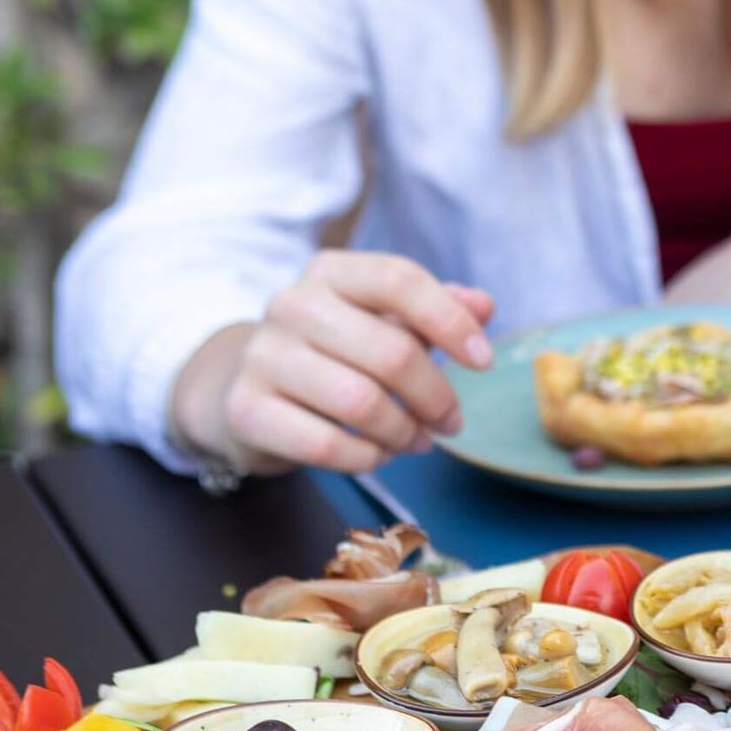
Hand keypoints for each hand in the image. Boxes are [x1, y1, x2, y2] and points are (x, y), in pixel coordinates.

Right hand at [171, 250, 495, 473]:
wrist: (248, 389)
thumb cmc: (336, 353)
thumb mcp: (385, 322)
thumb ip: (436, 311)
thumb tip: (484, 305)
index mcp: (331, 272)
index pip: (399, 281)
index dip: (451, 322)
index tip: (484, 361)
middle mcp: (291, 304)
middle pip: (392, 353)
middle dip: (436, 398)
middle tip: (451, 422)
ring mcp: (263, 355)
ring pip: (362, 403)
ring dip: (404, 433)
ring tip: (415, 440)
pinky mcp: (246, 409)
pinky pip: (326, 445)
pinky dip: (366, 458)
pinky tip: (376, 454)